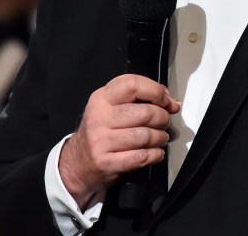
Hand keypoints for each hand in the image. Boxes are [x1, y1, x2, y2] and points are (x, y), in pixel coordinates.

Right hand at [59, 74, 179, 208]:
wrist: (78, 163)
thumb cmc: (101, 132)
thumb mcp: (109, 108)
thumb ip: (137, 99)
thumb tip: (169, 101)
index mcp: (101, 98)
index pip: (132, 84)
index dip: (156, 91)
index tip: (166, 101)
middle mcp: (99, 117)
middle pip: (146, 112)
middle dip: (162, 118)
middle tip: (163, 123)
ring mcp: (101, 141)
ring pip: (146, 136)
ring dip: (160, 138)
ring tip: (159, 138)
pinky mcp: (107, 162)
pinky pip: (142, 156)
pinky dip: (155, 155)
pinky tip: (155, 153)